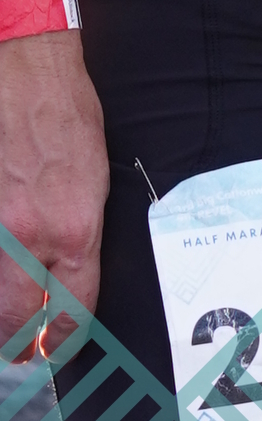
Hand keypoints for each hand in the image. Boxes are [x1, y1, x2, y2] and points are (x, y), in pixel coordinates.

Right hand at [0, 36, 106, 358]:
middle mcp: (28, 237)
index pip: (74, 308)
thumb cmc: (66, 114)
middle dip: (18, 343)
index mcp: (74, 229)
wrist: (23, 70)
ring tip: (4, 326)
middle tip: (19, 351)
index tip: (58, 346)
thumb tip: (65, 274)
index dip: (65, 337)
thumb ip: (79, 233)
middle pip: (17, 320)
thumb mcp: (95, 177)